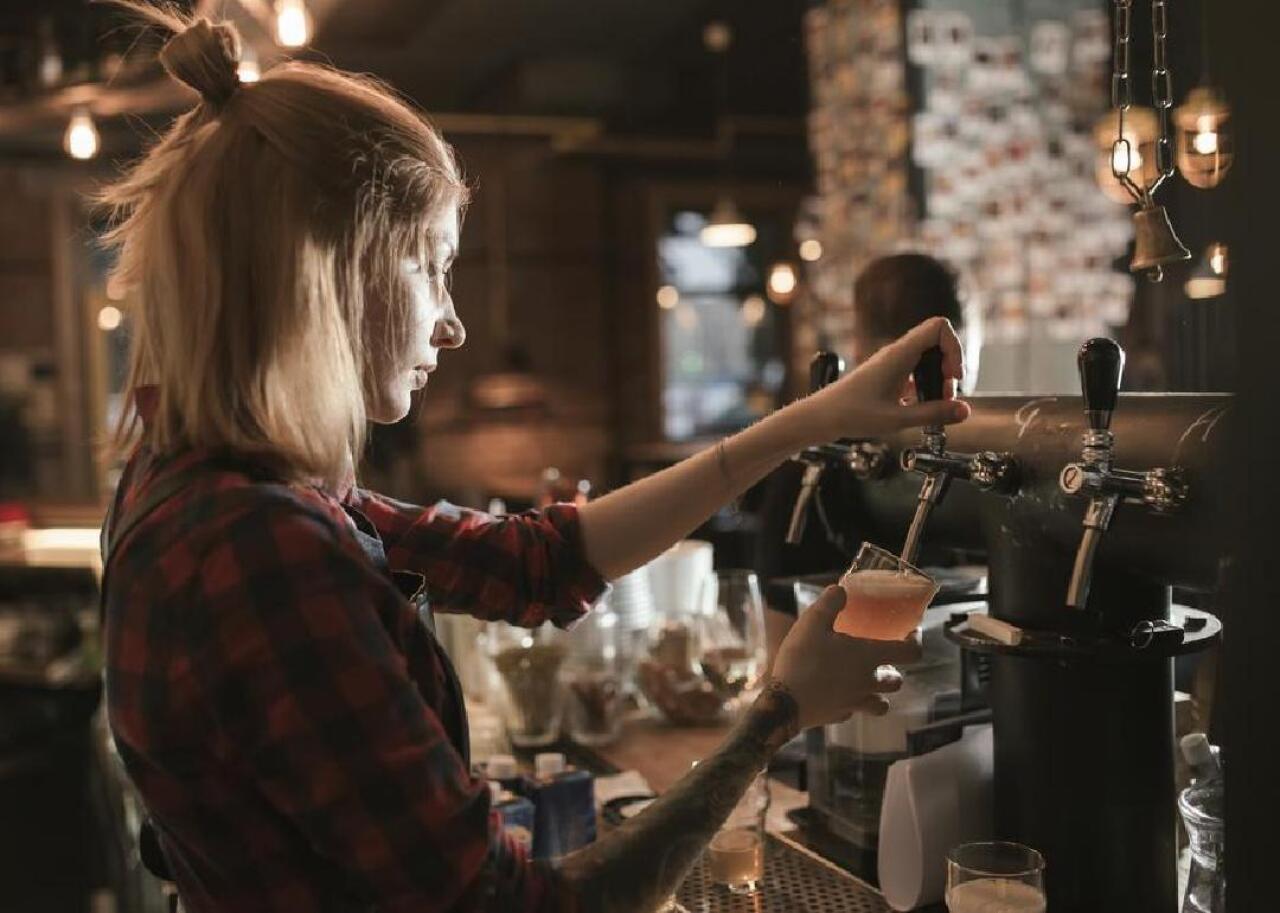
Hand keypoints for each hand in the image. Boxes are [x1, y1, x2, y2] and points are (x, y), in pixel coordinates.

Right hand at [770, 586, 920, 729]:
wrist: (784, 703)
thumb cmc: (802, 660)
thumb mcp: (812, 623)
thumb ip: (829, 603)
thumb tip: (841, 589)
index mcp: (868, 657)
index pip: (910, 653)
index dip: (915, 642)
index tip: (911, 635)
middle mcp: (868, 682)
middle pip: (898, 681)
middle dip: (893, 670)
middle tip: (880, 659)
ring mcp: (855, 703)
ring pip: (881, 704)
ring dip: (879, 693)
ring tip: (864, 682)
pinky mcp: (839, 716)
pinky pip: (854, 711)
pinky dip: (851, 703)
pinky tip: (837, 694)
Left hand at [794, 317, 969, 445]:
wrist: (822, 417)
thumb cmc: (851, 414)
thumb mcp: (898, 419)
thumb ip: (933, 414)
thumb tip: (965, 410)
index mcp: (899, 354)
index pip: (939, 327)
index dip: (954, 348)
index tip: (952, 377)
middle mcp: (896, 353)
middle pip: (937, 343)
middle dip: (949, 366)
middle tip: (946, 394)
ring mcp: (891, 362)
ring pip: (927, 358)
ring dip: (938, 378)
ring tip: (936, 404)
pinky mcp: (887, 374)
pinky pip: (915, 370)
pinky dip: (924, 385)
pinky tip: (918, 407)